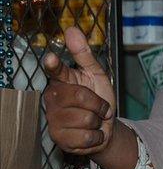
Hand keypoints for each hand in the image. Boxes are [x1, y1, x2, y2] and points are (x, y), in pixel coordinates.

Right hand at [44, 27, 115, 154]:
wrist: (106, 127)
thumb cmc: (99, 98)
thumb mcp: (97, 75)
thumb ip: (85, 55)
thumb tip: (71, 29)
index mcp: (63, 80)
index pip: (56, 71)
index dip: (54, 65)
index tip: (51, 58)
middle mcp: (53, 99)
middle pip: (80, 96)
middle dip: (98, 103)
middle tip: (100, 107)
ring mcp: (54, 120)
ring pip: (85, 118)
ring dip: (98, 121)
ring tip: (94, 120)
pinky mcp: (59, 139)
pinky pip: (86, 136)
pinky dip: (96, 136)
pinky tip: (91, 134)